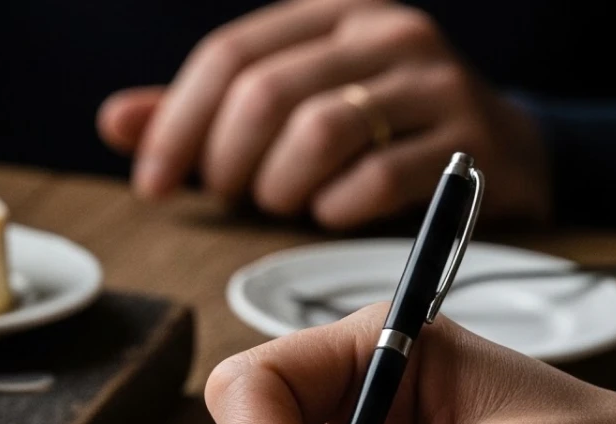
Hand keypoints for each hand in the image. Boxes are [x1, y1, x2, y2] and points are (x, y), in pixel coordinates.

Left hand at [96, 0, 549, 228]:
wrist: (500, 147)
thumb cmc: (369, 130)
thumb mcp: (282, 108)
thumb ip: (200, 114)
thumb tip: (115, 120)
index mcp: (326, 12)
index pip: (229, 55)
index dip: (175, 125)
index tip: (152, 185)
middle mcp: (383, 30)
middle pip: (267, 92)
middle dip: (226, 161)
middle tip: (226, 196)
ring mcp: (432, 78)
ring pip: (319, 131)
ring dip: (278, 187)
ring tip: (280, 202)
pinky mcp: (468, 136)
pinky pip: (377, 178)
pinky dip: (334, 208)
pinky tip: (330, 211)